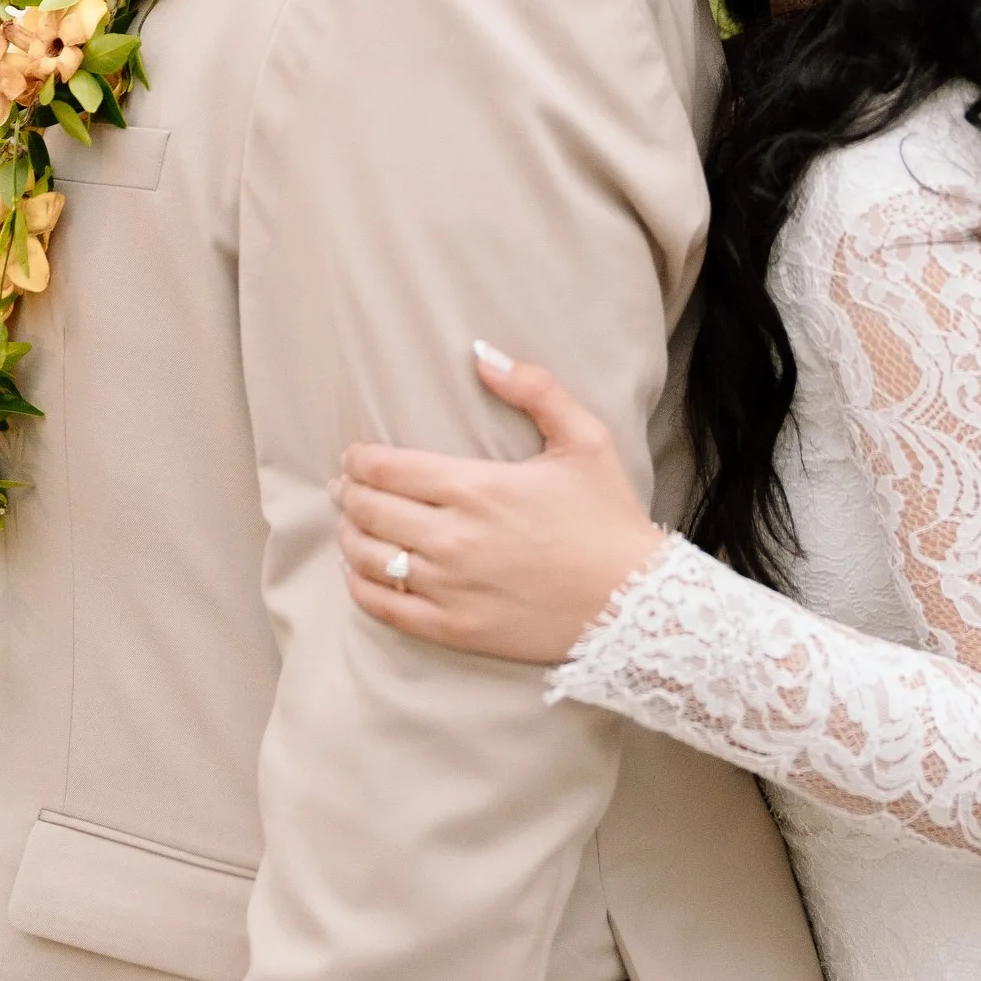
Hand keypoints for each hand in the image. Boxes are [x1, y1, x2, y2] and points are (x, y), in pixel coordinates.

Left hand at [337, 349, 667, 665]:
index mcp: (478, 487)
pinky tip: (361, 573)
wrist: (634, 604)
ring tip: (352, 524)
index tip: (355, 455)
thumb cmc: (609, 517)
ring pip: (368, 558)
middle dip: (349, 492)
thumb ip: (533, 388)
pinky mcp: (455, 629)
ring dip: (350, 536)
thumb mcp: (585, 439)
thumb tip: (480, 351)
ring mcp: (451, 588)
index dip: (359, 459)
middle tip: (346, 485)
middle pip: (369, 510)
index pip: (386, 468)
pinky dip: (361, 587)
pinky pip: (385, 607)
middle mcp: (454, 538)